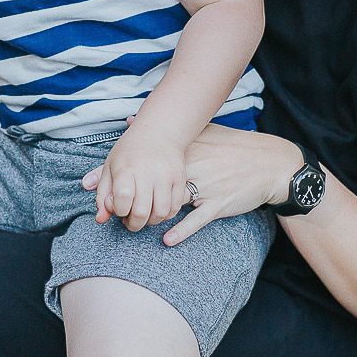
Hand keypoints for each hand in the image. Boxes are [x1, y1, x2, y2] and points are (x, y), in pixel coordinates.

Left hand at [83, 122, 301, 244]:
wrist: (270, 164)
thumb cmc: (234, 147)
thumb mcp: (204, 132)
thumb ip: (170, 128)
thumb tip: (131, 117)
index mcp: (185, 150)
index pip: (142, 161)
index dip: (113, 173)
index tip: (86, 182)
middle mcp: (192, 166)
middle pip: (151, 183)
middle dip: (124, 196)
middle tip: (100, 211)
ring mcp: (206, 186)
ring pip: (171, 203)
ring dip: (149, 215)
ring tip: (128, 225)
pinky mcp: (220, 204)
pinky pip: (198, 219)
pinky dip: (182, 229)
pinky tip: (166, 238)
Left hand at [90, 125, 188, 231]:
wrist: (159, 131)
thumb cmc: (129, 152)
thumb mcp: (109, 168)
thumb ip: (102, 195)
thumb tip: (100, 219)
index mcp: (126, 168)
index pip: (122, 200)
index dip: (119, 210)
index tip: (118, 207)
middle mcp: (147, 172)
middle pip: (141, 212)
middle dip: (133, 224)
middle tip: (130, 220)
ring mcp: (166, 176)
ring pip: (160, 214)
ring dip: (150, 222)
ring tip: (143, 215)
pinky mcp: (180, 179)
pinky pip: (175, 208)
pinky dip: (165, 215)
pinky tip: (156, 209)